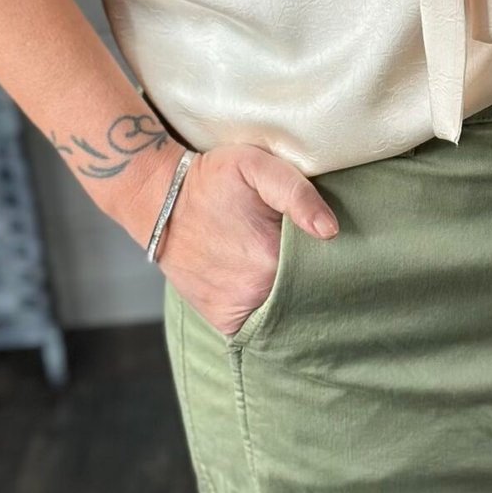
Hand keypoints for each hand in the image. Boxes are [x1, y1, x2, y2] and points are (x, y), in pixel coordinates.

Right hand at [156, 144, 338, 339]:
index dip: (332, 260)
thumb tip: (329, 230)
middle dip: (315, 280)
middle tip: (310, 258)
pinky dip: (268, 314)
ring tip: (290, 274)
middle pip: (307, 294)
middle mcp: (257, 293)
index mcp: (272, 258)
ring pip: (286, 313)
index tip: (331, 246)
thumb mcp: (256, 166)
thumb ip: (297, 193)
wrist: (160, 201)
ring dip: (293, 300)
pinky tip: (270, 292)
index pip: (324, 271)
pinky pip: (259, 326)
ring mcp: (239, 310)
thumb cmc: (212, 180)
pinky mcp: (223, 318)